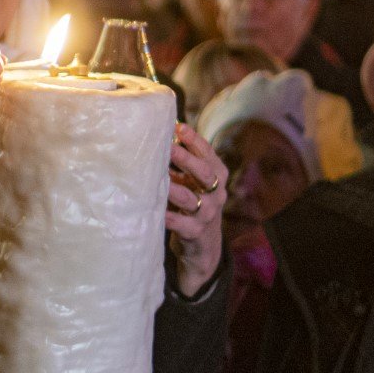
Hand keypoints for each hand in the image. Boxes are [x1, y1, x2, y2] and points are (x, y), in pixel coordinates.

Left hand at [165, 122, 227, 297]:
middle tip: (167, 147)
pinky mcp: (195, 232)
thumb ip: (184, 162)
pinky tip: (156, 211)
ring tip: (159, 179)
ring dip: (174, 188)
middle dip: (186, 159)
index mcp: (218, 176)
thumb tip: (164, 133)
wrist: (203, 245)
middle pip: (203, 173)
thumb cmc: (195, 203)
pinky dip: (168, 217)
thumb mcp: (194, 182)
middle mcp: (216, 193)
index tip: (179, 127)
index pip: (208, 154)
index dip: (195, 140)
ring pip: (190, 199)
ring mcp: (207, 214)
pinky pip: (180, 224)